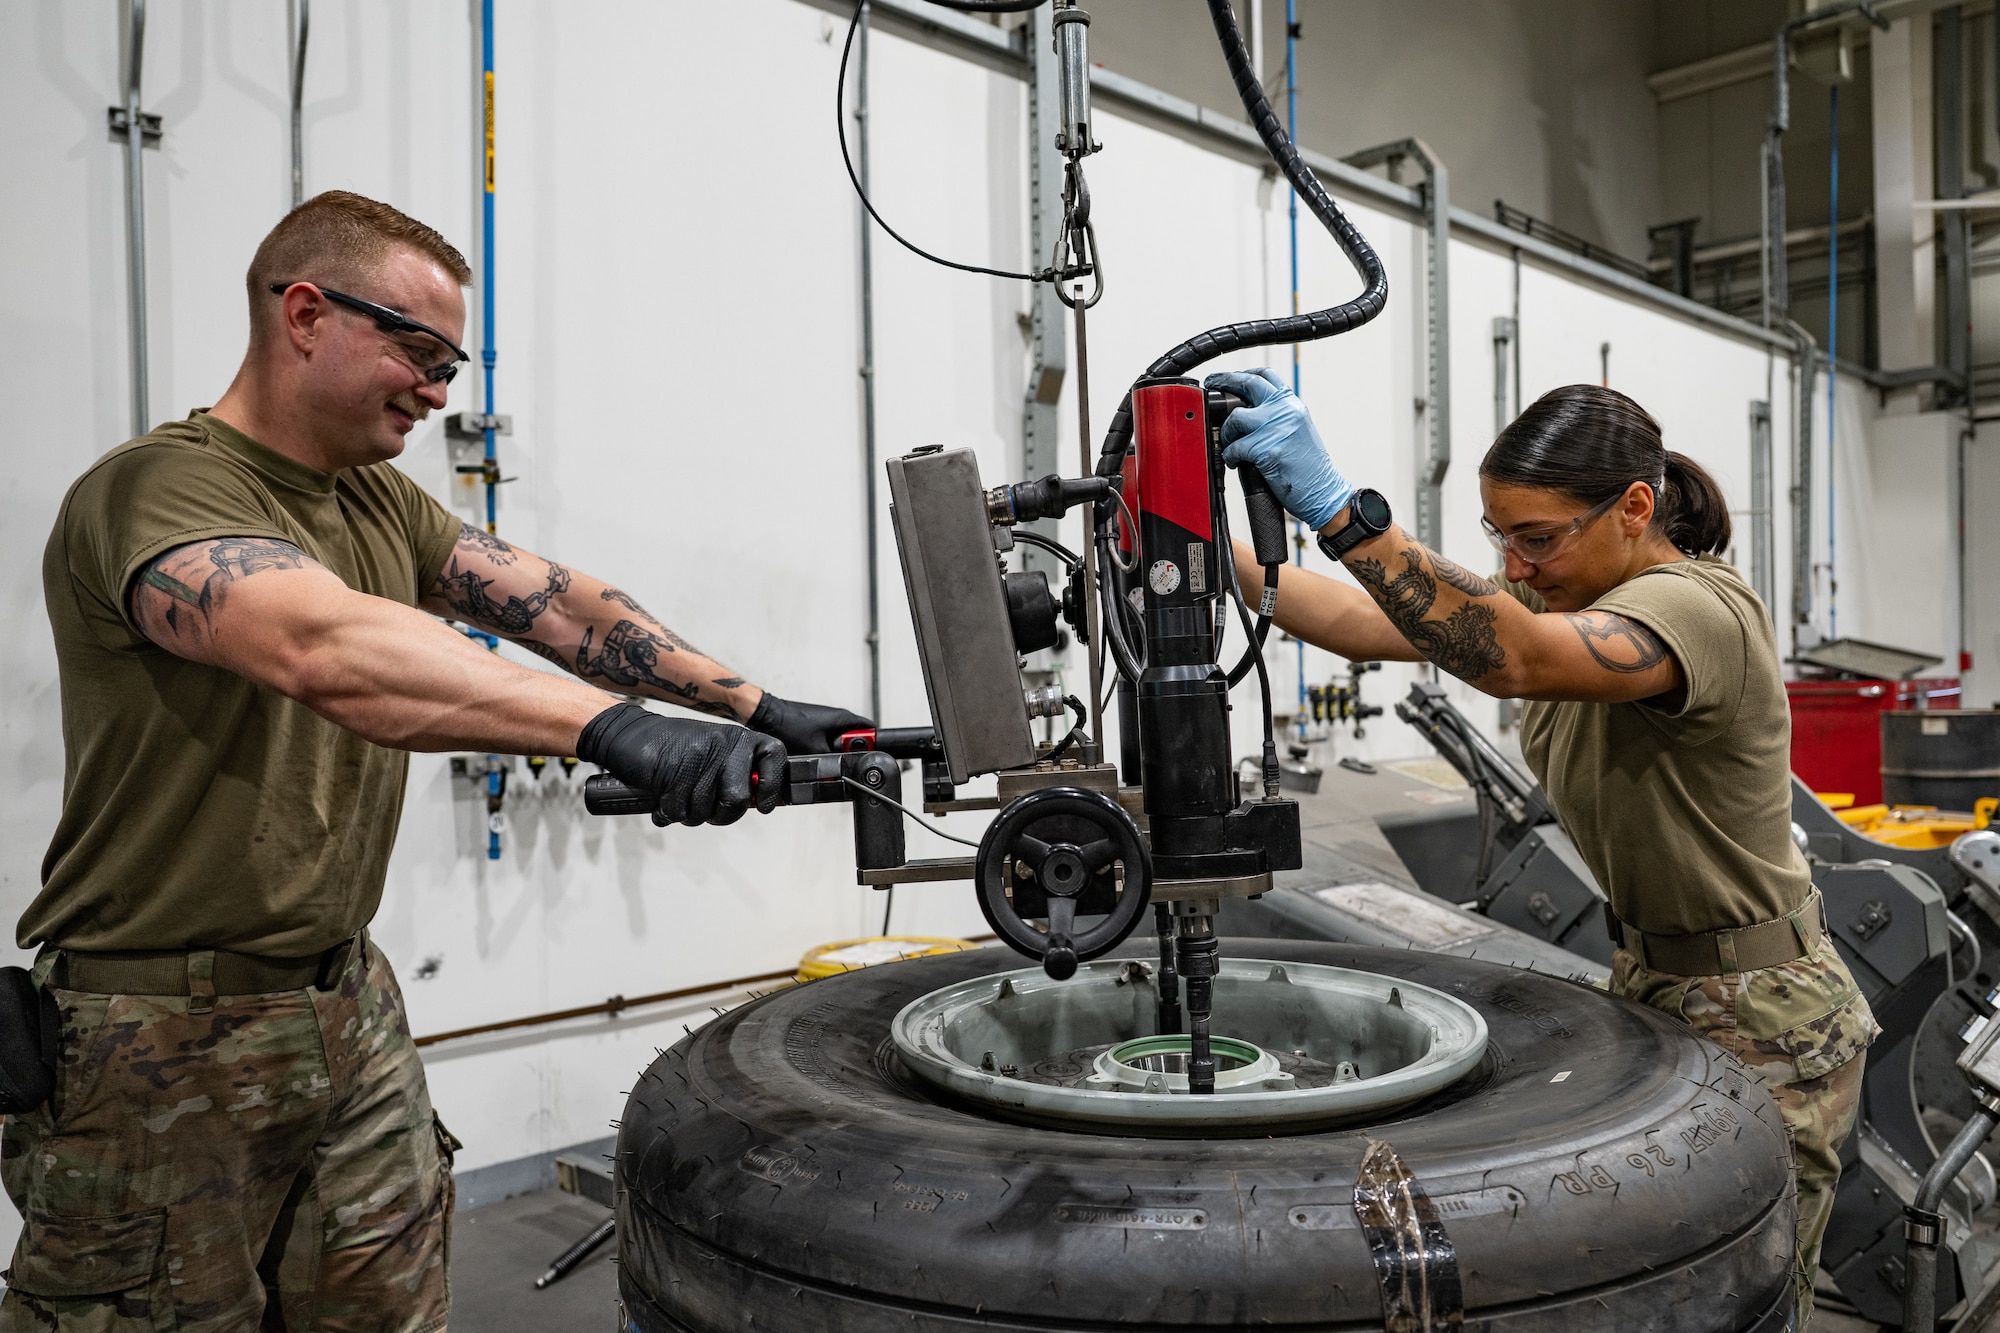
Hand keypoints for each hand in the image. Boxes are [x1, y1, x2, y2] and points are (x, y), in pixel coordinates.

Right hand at [575, 702, 784, 826]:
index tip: (761, 805)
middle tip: (704, 808)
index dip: (771, 786)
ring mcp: (700, 755)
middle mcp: (725, 742)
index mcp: (739, 738)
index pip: (774, 757)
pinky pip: (679, 810)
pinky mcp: (674, 770)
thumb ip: (737, 774)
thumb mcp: (713, 753)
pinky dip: (669, 812)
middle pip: (738, 799)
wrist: (629, 734)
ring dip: (689, 813)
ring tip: (679, 797)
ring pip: (705, 810)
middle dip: (720, 814)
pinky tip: (663, 798)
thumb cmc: (674, 750)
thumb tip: (759, 802)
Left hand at [747, 692, 873, 755]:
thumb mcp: (814, 750)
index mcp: (844, 719)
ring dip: (836, 754)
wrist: (766, 717)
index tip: (870, 758)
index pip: (871, 731)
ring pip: (840, 743)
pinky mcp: (817, 728)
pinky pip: (828, 742)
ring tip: (825, 759)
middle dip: (850, 754)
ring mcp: (827, 723)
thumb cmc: (788, 725)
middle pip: (855, 740)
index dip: (874, 746)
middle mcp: (838, 719)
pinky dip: (825, 751)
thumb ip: (831, 762)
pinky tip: (815, 756)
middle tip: (843, 763)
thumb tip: (839, 773)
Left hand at [1204, 369, 1353, 530]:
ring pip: (1235, 418)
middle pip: (1247, 384)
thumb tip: (1247, 413)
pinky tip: (1235, 462)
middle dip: (1223, 380)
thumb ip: (1277, 417)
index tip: (1229, 378)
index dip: (1243, 373)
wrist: (1322, 490)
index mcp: (1292, 405)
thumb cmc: (1309, 467)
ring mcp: (1275, 429)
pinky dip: (1230, 456)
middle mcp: (1285, 411)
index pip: (1266, 376)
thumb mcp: (1298, 430)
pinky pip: (1235, 448)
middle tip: (1212, 383)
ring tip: (1230, 444)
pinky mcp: (1266, 450)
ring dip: (1227, 432)